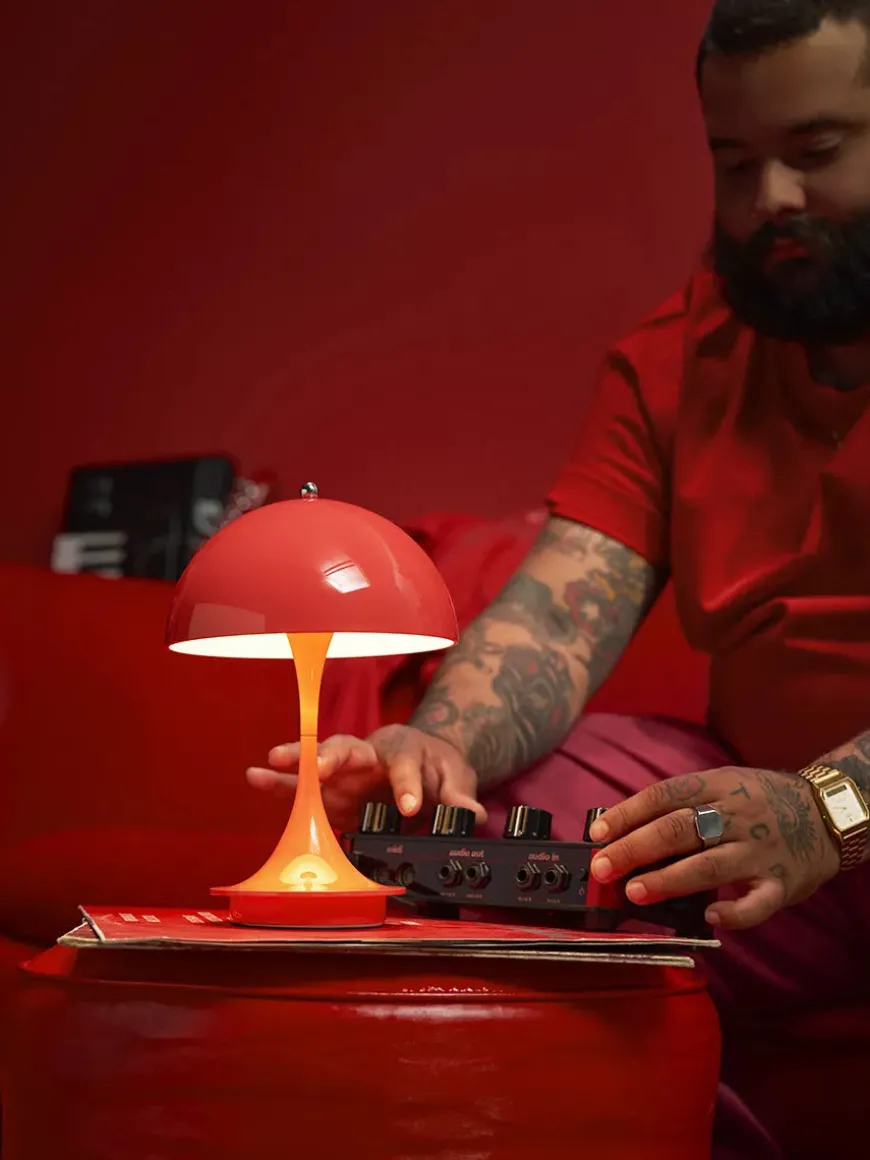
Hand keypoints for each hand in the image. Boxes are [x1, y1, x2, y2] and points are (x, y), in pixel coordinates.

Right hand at [246, 725, 485, 833]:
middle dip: (333, 757)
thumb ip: (459, 797)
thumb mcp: (456, 778)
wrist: (425, 762)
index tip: (410, 806)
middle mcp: (369, 755)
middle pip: (349, 748)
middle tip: (319, 767)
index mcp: (403, 749)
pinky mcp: (331, 792)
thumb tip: (473, 815)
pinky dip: (280, 785)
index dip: (407, 784)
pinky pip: (303, 788)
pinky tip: (256, 777)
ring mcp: (347, 772)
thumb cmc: (436, 767)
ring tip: (267, 765)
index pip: (404, 764)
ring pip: (318, 763)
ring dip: (295, 764)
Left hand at [587, 767, 839, 929]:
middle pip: (678, 830)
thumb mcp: (723, 783)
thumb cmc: (759, 799)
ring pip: (709, 865)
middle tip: (602, 868)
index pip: (664, 795)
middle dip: (635, 848)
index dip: (628, 813)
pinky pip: (756, 902)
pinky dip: (734, 912)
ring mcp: (759, 850)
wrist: (825, 812)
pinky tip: (710, 917)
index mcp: (717, 785)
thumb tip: (626, 828)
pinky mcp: (781, 883)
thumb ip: (682, 804)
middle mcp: (736, 815)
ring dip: (668, 880)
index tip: (598, 833)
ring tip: (635, 891)